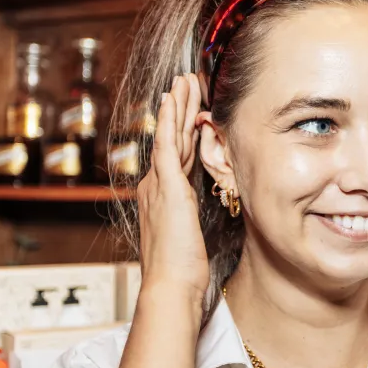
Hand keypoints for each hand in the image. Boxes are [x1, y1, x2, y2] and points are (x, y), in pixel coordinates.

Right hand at [137, 74, 208, 303]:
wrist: (169, 287)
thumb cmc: (183, 274)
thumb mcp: (193, 239)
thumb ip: (197, 221)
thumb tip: (211, 214)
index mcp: (165, 199)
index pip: (179, 157)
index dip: (186, 132)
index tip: (193, 111)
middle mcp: (157, 188)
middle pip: (173, 141)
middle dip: (181, 110)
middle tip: (187, 83)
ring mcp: (158, 186)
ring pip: (170, 136)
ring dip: (178, 106)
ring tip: (184, 80)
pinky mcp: (165, 187)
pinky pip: (168, 145)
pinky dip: (171, 120)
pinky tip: (173, 99)